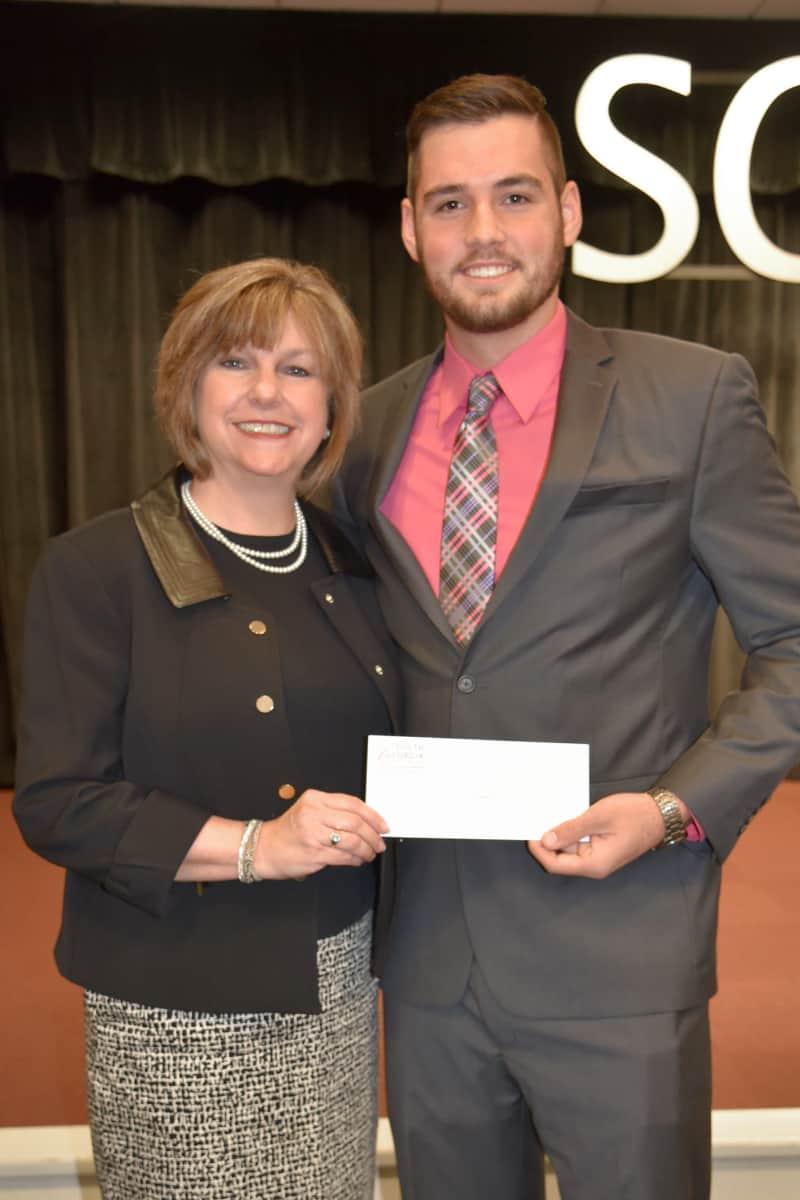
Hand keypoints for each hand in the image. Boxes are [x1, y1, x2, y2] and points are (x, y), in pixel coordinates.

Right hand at [256, 789, 387, 880]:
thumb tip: (367, 821)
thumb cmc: (289, 831)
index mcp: (315, 799)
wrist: (264, 848)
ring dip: (366, 849)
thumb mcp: (309, 810)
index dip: (373, 815)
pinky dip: (355, 859)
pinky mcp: (314, 854)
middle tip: (379, 842)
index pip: (353, 804)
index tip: (383, 825)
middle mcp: (314, 814)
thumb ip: (334, 811)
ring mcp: (313, 834)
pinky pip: (343, 857)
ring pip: (352, 840)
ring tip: (370, 853)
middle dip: (373, 835)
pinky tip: (358, 860)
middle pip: (355, 822)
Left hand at [527, 791, 673, 878]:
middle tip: (536, 819)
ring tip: (549, 814)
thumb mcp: (598, 817)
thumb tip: (546, 840)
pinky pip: (579, 842)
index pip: (556, 864)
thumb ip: (571, 829)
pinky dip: (570, 831)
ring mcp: (598, 857)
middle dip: (547, 840)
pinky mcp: (600, 848)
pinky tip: (565, 815)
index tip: (530, 832)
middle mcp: (594, 865)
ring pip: (569, 849)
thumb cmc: (633, 815)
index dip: (540, 850)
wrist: (660, 814)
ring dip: (558, 833)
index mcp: (594, 864)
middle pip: (560, 858)